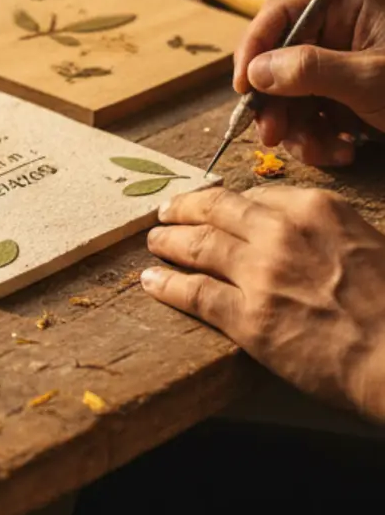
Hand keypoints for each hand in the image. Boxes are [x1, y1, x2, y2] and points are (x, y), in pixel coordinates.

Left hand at [143, 185, 384, 419]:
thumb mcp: (369, 244)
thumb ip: (326, 234)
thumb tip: (298, 237)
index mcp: (317, 211)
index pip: (253, 197)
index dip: (224, 203)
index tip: (211, 206)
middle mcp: (283, 234)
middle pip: (214, 212)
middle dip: (183, 210)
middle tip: (165, 213)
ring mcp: (261, 274)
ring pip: (196, 246)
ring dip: (167, 242)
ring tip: (154, 243)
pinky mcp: (248, 318)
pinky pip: (192, 293)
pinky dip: (165, 284)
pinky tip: (151, 281)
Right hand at [232, 0, 384, 166]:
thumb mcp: (373, 78)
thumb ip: (312, 70)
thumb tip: (257, 71)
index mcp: (347, 8)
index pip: (279, 15)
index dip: (253, 49)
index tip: (243, 87)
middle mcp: (338, 34)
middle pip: (277, 62)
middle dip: (276, 104)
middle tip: (273, 135)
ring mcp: (340, 69)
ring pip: (289, 97)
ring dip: (299, 131)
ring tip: (325, 151)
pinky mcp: (345, 100)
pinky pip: (310, 118)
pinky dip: (319, 140)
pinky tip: (344, 151)